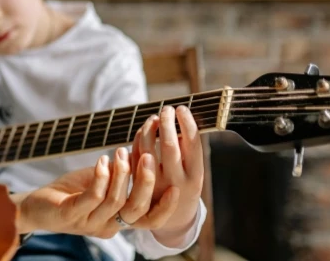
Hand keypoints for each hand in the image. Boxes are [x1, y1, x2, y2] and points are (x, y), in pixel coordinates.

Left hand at [14, 146, 178, 238]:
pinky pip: (92, 197)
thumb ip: (121, 174)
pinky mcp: (71, 215)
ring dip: (121, 173)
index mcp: (118, 221)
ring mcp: (88, 222)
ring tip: (120, 152)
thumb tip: (144, 152)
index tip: (176, 188)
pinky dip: (101, 176)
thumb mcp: (102, 181)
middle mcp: (107, 226)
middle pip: (136, 210)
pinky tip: (101, 161)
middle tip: (149, 157)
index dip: (164, 208)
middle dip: (146, 182)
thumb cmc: (72, 192)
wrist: (37, 205)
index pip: (148, 220)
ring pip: (116, 201)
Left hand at [131, 105, 203, 246]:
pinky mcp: (138, 185)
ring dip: (150, 130)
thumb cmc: (186, 185)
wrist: (174, 220)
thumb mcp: (193, 172)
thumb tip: (181, 117)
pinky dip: (138, 141)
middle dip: (167, 123)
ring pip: (147, 151)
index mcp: (195, 176)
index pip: (192, 144)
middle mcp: (176, 181)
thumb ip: (188, 150)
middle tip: (167, 108)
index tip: (182, 108)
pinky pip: (134, 159)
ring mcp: (155, 185)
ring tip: (154, 117)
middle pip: (169, 146)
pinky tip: (143, 130)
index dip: (187, 123)